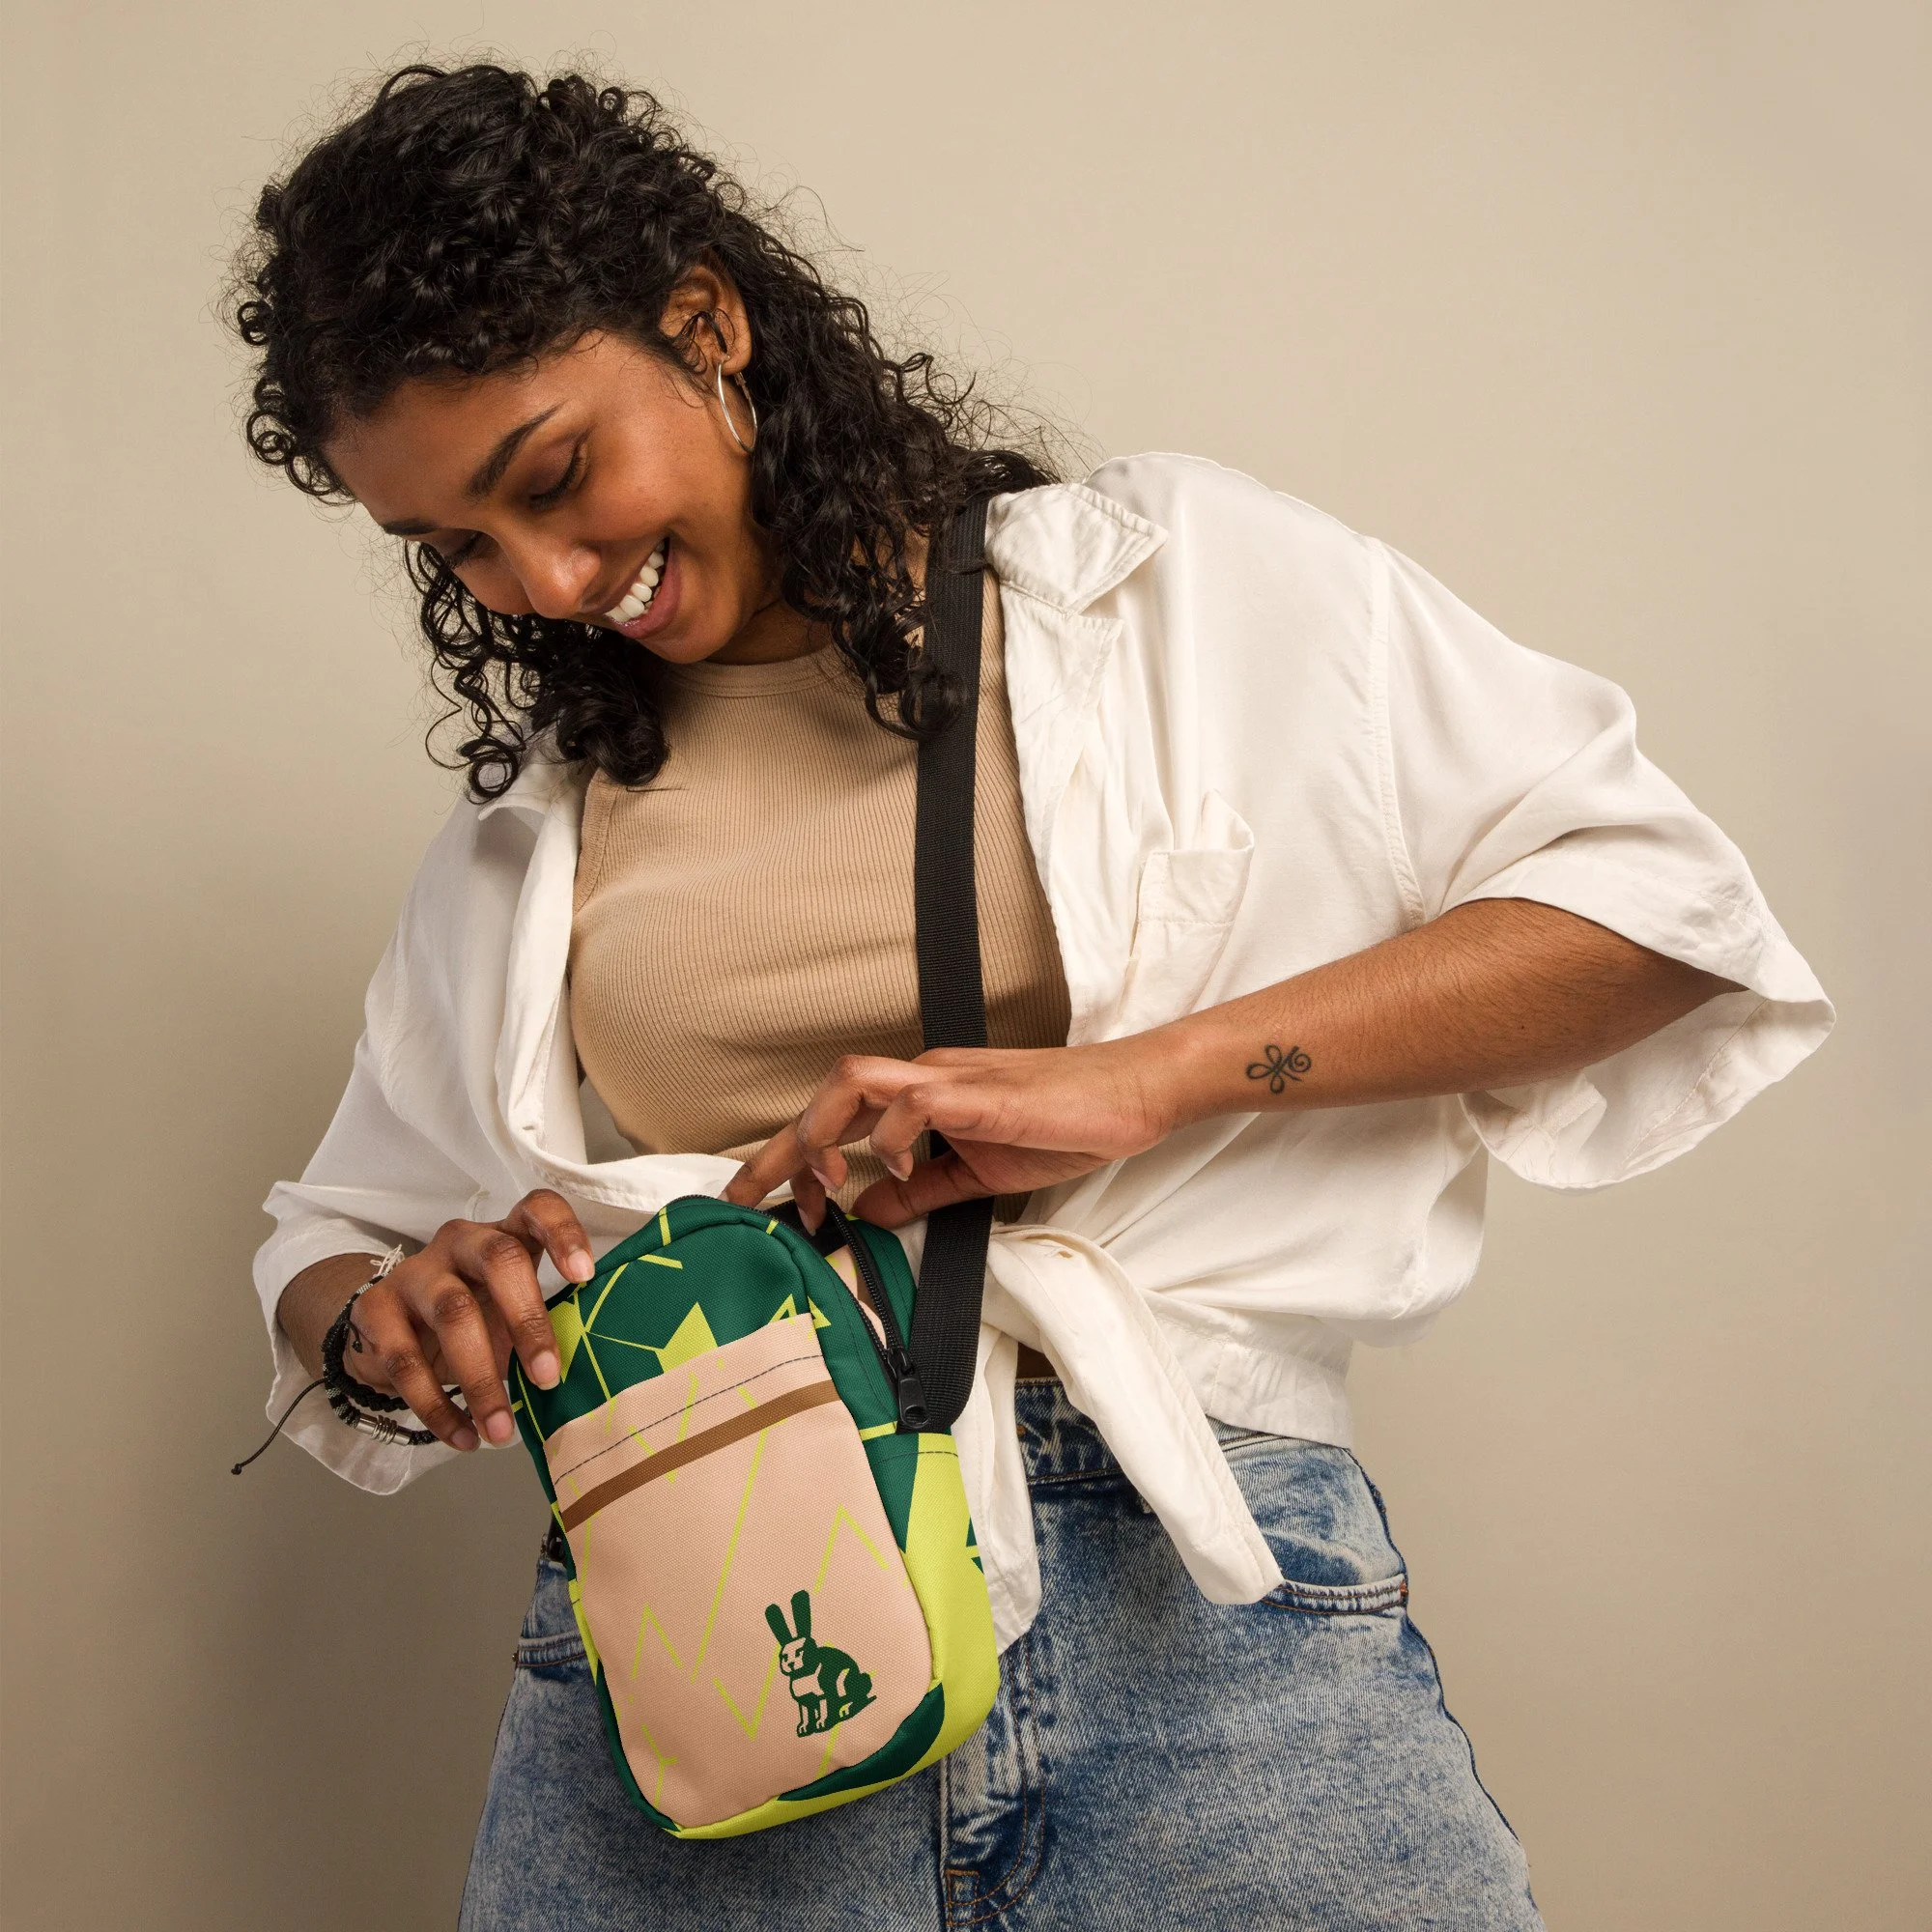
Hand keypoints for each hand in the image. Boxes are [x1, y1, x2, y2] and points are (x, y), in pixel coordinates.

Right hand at [278, 1189, 593, 1452]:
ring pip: (453, 1312)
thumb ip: (546, 1327)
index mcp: (506, 1235)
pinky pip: (405, 1359)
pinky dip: (436, 1406)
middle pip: (499, 1259)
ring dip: (480, 1379)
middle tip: (548, 1378)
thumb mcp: (512, 1314)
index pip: (538, 1209)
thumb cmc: (476, 1319)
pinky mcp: (375, 1308)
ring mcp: (415, 1271)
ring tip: (501, 1431)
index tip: (584, 1276)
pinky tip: (462, 1437)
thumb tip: (586, 1372)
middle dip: (528, 1320)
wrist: (392, 1334)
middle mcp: (461, 1241)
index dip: (563, 1233)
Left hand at [721, 1041, 1177, 1230]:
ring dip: (821, 1134)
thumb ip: (922, 1190)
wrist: (1131, 1095)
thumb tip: (864, 1210)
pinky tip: (899, 1172)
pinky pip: (914, 1102)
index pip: (836, 1116)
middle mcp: (924, 1077)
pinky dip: (893, 1138)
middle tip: (741, 1198)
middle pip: (826, 1093)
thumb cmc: (1064, 1125)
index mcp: (922, 1095)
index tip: (766, 1206)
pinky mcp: (980, 1094)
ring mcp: (950, 1081)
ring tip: (818, 1185)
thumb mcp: (978, 1172)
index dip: (789, 1157)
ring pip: (854, 1083)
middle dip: (775, 1148)